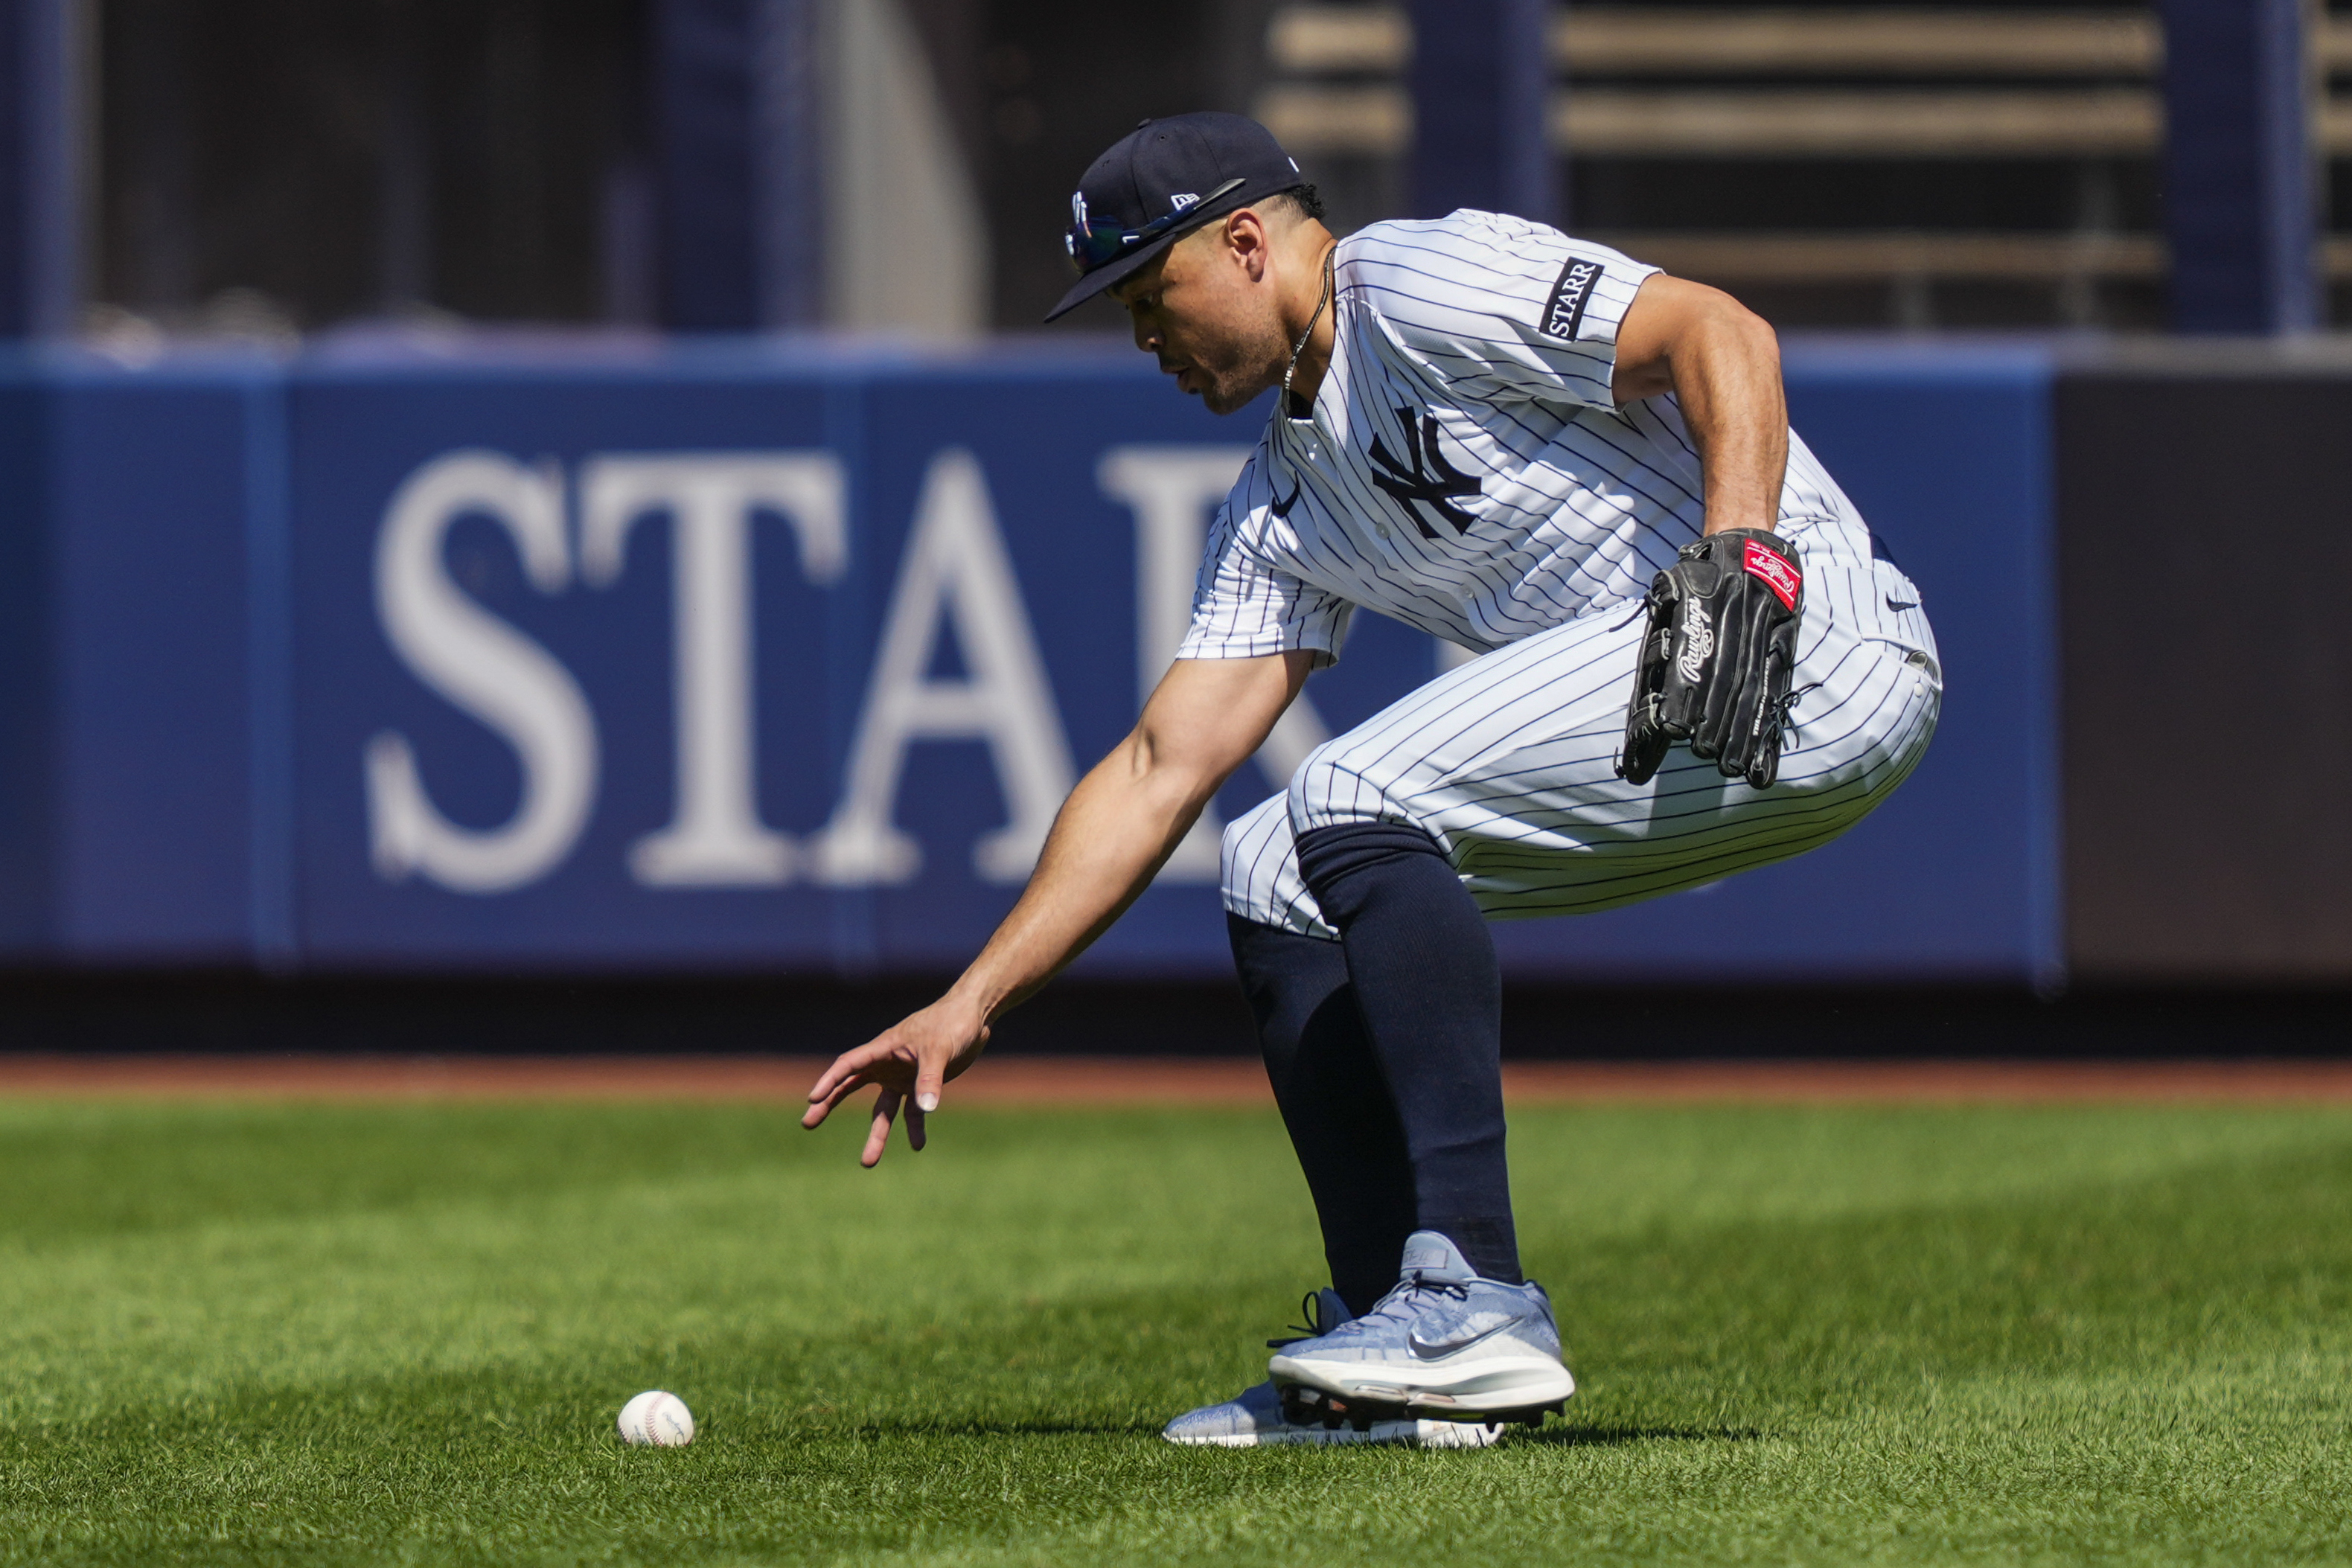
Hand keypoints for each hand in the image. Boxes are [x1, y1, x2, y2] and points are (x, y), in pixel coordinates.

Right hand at [801, 994, 990, 1165]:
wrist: (973, 1018)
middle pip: (850, 1086)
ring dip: (877, 1134)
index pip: (849, 1065)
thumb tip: (925, 1109)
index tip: (812, 1098)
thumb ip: (930, 1079)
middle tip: (807, 1122)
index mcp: (884, 1048)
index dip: (830, 1081)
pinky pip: (911, 1112)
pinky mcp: (920, 1084)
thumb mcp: (940, 1050)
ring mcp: (901, 1075)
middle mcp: (887, 1063)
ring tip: (867, 1163)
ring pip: (881, 1109)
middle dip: (829, 1104)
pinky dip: (913, 1127)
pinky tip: (917, 1146)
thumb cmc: (952, 1024)